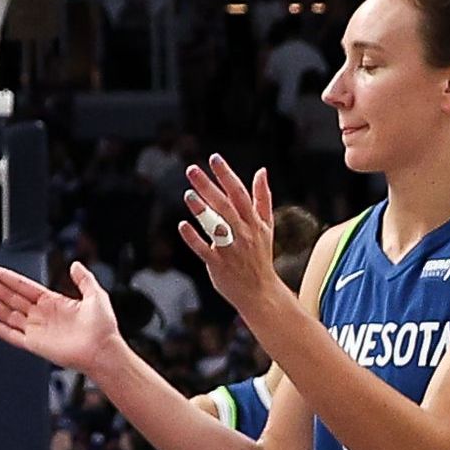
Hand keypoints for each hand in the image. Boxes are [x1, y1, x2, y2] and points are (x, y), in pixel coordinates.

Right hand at [0, 260, 134, 380]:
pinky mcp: (34, 344)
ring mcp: (36, 329)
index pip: (22, 286)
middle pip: (10, 297)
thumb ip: (84, 279)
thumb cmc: (103, 327)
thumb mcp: (96, 295)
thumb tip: (75, 264)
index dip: (5, 278)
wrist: (103, 351)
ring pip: (7, 313)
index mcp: (52, 301)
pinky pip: (11, 335)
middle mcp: (41, 314)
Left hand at [179, 157, 297, 322]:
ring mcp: (231, 249)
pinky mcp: (218, 264)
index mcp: (253, 221)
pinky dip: (194, 238)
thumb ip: (262, 198)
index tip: (214, 158)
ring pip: (216, 226)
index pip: (239, 193)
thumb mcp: (266, 226)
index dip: (226, 175)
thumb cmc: (260, 256)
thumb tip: (261, 171)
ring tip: (188, 194)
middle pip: (225, 205)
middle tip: (192, 169)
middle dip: (209, 186)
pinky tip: (183, 225)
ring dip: (202, 210)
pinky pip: (205, 250)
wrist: (260, 291)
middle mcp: (243, 233)